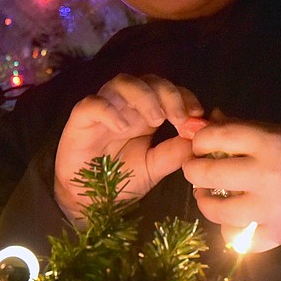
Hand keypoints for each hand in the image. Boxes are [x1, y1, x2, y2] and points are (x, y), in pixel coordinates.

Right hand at [54, 74, 204, 224]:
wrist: (87, 200)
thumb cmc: (119, 181)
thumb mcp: (154, 168)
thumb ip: (174, 153)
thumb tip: (199, 138)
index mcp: (146, 114)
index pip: (168, 91)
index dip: (184, 96)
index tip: (197, 115)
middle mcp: (127, 106)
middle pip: (149, 80)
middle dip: (169, 94)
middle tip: (179, 118)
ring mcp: (104, 109)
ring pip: (123, 82)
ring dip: (144, 96)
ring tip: (155, 120)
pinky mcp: (81, 119)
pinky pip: (93, 103)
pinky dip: (109, 110)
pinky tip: (122, 127)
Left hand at [182, 113, 280, 250]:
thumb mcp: (267, 131)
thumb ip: (231, 127)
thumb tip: (194, 126)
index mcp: (267, 143)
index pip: (217, 138)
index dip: (199, 142)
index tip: (198, 147)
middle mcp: (267, 176)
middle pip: (209, 174)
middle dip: (193, 171)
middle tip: (195, 171)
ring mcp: (271, 209)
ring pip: (218, 211)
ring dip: (206, 203)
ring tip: (209, 196)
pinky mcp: (275, 234)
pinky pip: (236, 238)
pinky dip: (229, 230)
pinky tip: (234, 219)